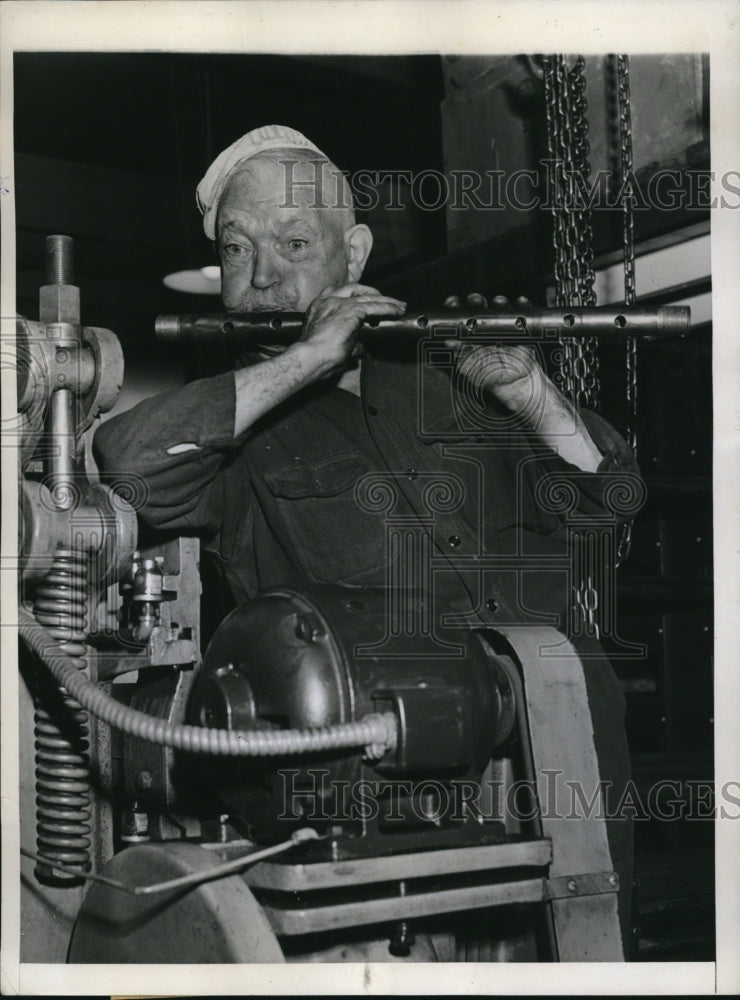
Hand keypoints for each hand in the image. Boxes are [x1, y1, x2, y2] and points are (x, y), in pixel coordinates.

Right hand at [298, 283, 405, 378]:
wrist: (309, 358)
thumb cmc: (315, 356)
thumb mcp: (329, 345)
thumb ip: (347, 344)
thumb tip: (359, 348)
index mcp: (319, 307)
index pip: (338, 293)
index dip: (353, 296)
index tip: (364, 301)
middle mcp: (328, 301)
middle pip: (355, 289)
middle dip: (371, 293)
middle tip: (384, 299)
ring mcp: (340, 304)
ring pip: (368, 297)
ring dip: (386, 301)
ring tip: (399, 306)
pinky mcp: (352, 311)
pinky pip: (375, 306)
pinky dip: (388, 308)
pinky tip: (397, 311)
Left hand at [442, 292, 545, 410]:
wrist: (513, 383)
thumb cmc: (488, 375)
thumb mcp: (470, 367)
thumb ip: (459, 355)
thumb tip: (448, 342)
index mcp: (468, 334)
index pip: (459, 315)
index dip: (455, 307)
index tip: (452, 303)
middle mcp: (484, 326)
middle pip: (478, 306)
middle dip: (475, 300)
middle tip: (475, 301)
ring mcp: (502, 325)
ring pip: (499, 306)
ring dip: (499, 301)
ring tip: (499, 303)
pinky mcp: (520, 325)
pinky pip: (522, 311)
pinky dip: (521, 305)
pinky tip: (519, 302)